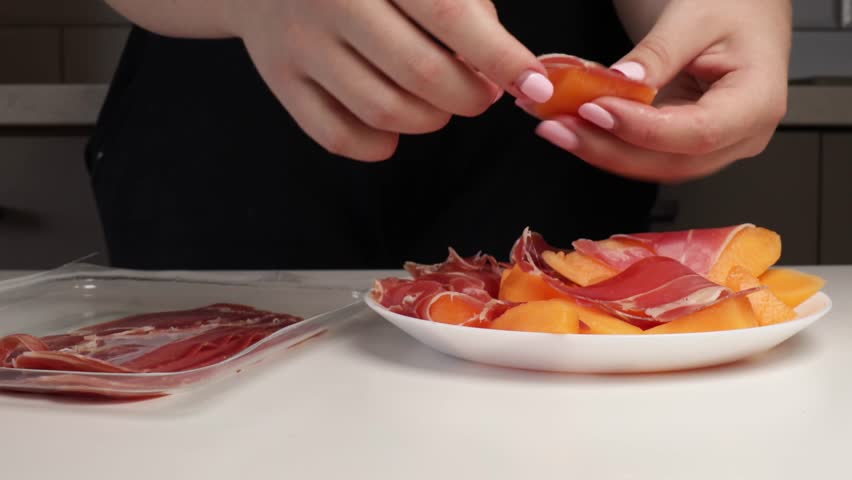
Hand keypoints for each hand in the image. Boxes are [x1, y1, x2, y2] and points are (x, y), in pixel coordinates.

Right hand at [225, 0, 553, 160]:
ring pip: (386, 113)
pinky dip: (381, 144)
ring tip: (440, 101)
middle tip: (483, 91)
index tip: (535, 87)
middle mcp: (331, 0)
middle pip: (422, 75)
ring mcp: (300, 44)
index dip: (501, 58)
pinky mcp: (279, 79)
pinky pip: (340, 138)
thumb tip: (502, 65)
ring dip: (432, 119)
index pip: (450, 16)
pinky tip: (395, 123)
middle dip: (471, 96)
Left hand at [531, 0, 791, 182]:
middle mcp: (741, 136)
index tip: (595, 110)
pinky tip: (574, 127)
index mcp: (758, 103)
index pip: (699, 132)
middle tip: (559, 127)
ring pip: (653, 165)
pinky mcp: (685, 145)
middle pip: (671, 161)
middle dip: (608, 148)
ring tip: (557, 127)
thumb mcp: (694, 17)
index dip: (642, 129)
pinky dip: (607, 142)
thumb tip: (620, 81)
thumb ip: (658, 53)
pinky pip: (645, 154)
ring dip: (600, 150)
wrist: (742, 11)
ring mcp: (714, 146)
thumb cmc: (732, 8)